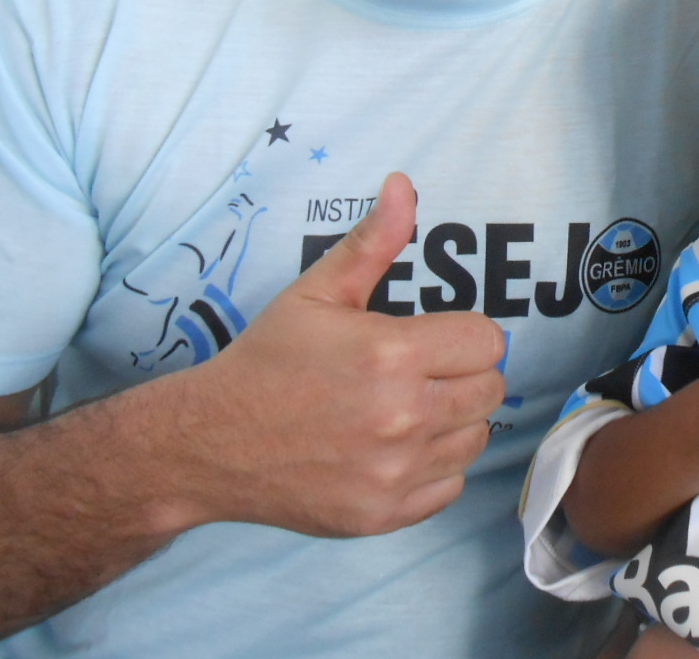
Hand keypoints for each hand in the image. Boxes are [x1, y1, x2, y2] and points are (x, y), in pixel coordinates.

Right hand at [171, 172, 505, 536]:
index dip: (463, 334)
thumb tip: (404, 184)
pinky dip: (433, 468)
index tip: (429, 337)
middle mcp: (401, 417)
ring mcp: (395, 472)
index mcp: (392, 355)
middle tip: (418, 372)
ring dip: (453, 421)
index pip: (488, 341)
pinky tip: (395, 448)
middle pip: (490, 390)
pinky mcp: (384, 514)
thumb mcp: (316, 292)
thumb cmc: (267, 361)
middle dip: (462, 375)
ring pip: (475, 438)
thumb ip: (373, 241)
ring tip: (406, 408)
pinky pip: (451, 486)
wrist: (209, 443)